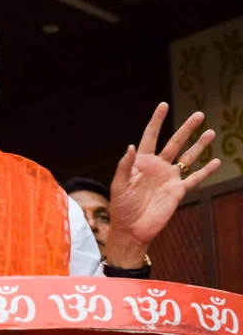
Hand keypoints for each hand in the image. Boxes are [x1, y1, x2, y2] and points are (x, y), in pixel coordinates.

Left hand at [105, 102, 220, 267]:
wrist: (131, 229)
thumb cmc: (121, 206)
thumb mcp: (119, 185)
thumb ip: (125, 166)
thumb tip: (130, 146)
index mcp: (141, 162)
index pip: (150, 136)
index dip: (156, 121)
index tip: (164, 105)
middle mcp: (157, 166)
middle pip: (174, 142)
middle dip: (186, 129)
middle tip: (199, 114)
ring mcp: (169, 178)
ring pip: (187, 157)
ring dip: (199, 146)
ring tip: (210, 132)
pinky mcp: (178, 192)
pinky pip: (194, 179)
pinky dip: (205, 171)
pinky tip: (216, 162)